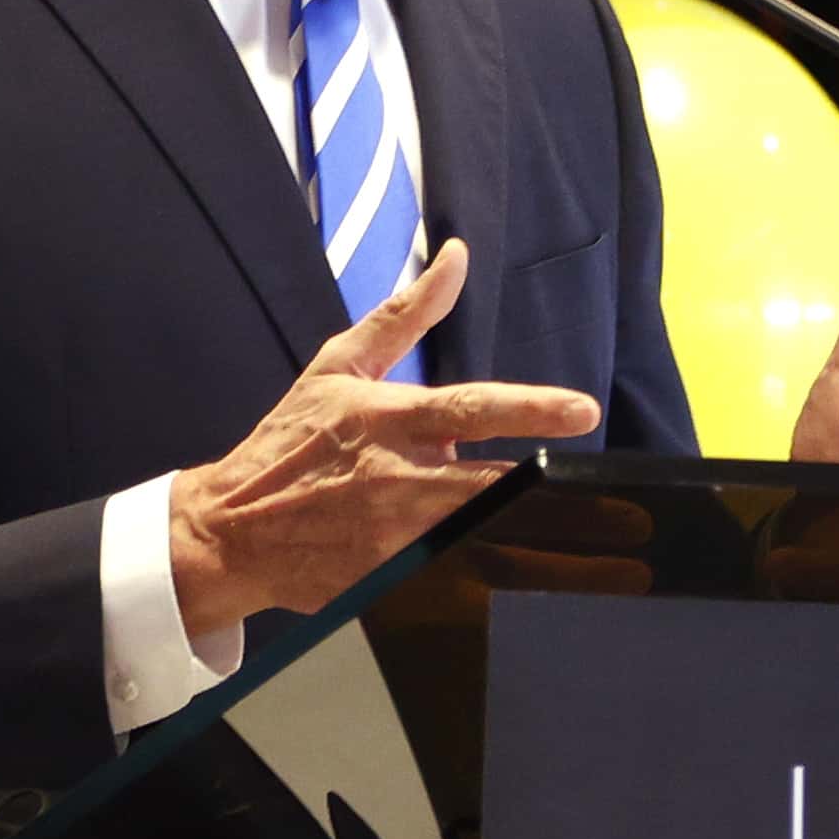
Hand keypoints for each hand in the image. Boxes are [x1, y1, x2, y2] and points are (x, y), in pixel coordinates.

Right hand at [166, 240, 601, 637]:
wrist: (230, 530)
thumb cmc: (290, 441)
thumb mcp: (338, 367)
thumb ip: (405, 316)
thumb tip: (457, 256)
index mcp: (389, 420)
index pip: (472, 409)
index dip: (532, 410)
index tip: (583, 411)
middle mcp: (397, 479)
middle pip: (495, 485)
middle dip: (549, 491)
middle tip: (608, 499)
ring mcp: (394, 538)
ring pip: (483, 535)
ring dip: (528, 534)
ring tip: (582, 544)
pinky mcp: (388, 582)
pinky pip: (453, 574)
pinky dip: (485, 571)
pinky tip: (518, 577)